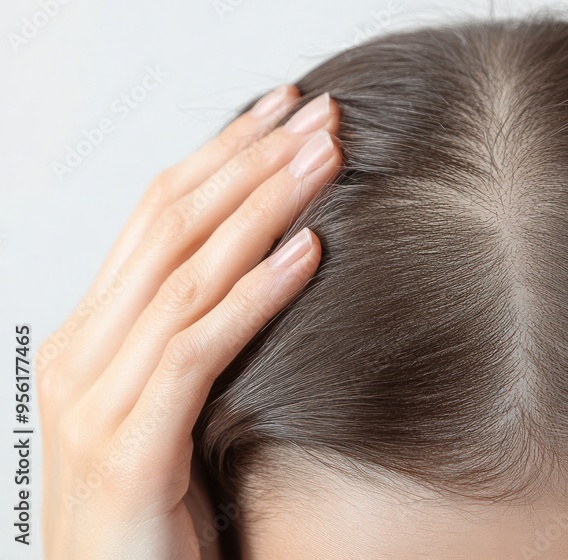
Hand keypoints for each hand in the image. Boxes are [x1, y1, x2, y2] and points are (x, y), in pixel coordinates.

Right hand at [38, 85, 341, 557]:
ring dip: (263, 209)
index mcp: (91, 335)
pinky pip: (198, 349)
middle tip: (314, 115)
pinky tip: (309, 255)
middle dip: (248, 161)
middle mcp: (83, 353)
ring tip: (324, 161)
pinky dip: (256, 295)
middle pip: (169, 226)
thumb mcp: (171, 404)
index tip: (281, 113)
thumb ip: (195, 334)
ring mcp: (96, 400)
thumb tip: (268, 262)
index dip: (221, 154)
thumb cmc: (152, 508)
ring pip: (186, 274)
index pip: (158, 215)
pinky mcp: (130, 448)